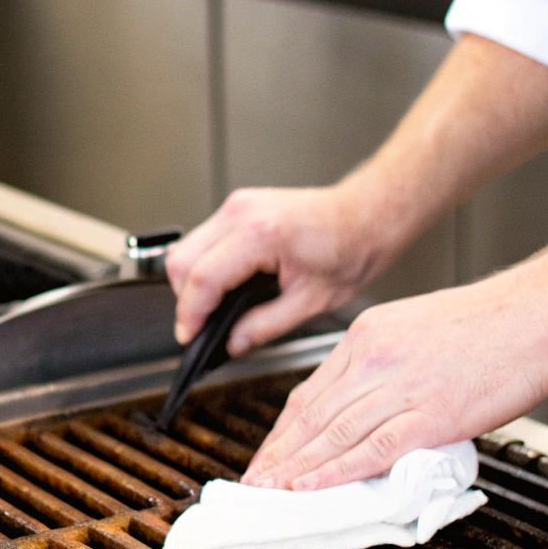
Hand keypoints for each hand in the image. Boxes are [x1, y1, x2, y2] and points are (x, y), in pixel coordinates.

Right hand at [167, 186, 399, 355]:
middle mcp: (241, 213)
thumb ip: (264, 326)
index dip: (190, 314)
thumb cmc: (351, 248)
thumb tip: (232, 342)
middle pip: (181, 261)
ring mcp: (237, 206)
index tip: (189, 337)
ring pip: (185, 248)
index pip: (202, 279)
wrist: (366, 215)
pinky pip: (202, 239)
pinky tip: (224, 284)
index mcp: (261, 234)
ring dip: (192, 282)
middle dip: (186, 300)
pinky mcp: (238, 207)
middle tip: (201, 328)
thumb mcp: (311, 301)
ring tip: (214, 308)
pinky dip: (203, 265)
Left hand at [246, 274, 547, 489]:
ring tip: (271, 494)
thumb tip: (368, 403)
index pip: (309, 392)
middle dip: (277, 456)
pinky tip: (313, 488)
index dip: (282, 432)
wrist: (544, 310)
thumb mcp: (417, 329)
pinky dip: (336, 471)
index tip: (267, 456)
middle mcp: (373, 358)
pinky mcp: (431, 413)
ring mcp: (400, 386)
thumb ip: (386, 365)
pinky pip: (371, 447)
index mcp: (367, 337)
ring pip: (331, 433)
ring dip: (296, 469)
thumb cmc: (494, 322)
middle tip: (253, 485)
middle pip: (310, 416)